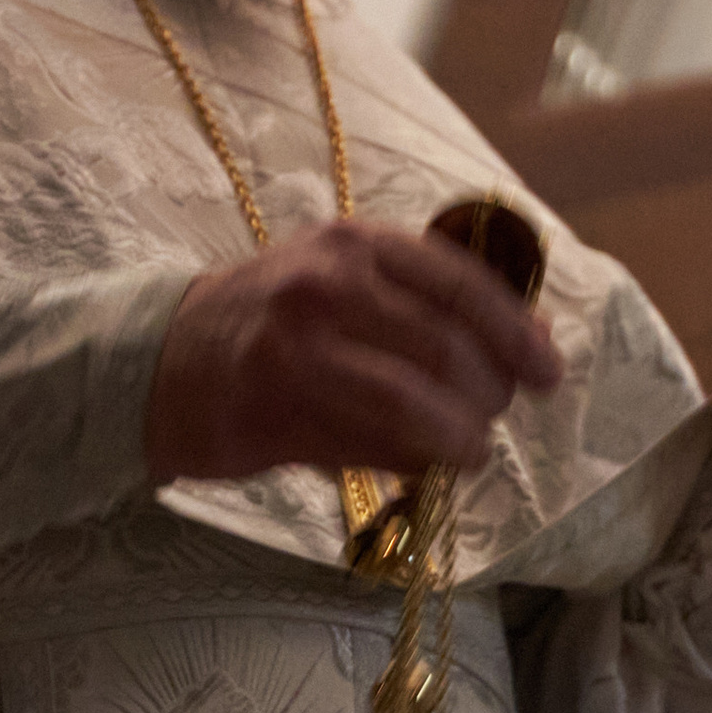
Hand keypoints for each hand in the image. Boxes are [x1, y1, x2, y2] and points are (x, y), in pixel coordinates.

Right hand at [145, 220, 564, 485]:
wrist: (162, 358)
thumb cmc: (271, 322)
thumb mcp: (347, 282)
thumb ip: (431, 304)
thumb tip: (536, 339)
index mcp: (354, 243)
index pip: (460, 283)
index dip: (515, 332)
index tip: (549, 372)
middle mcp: (327, 285)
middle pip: (446, 349)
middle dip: (488, 396)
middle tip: (491, 421)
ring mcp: (297, 349)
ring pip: (414, 403)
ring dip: (458, 439)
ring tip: (468, 452)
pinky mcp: (275, 411)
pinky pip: (370, 446)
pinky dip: (410, 464)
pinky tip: (420, 469)